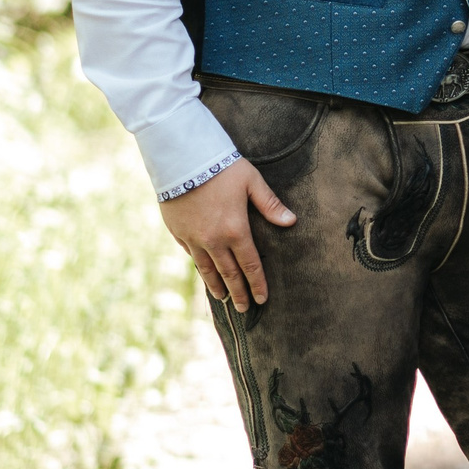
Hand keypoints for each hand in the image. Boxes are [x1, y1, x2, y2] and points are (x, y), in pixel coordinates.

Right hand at [160, 159, 295, 307]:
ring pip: (206, 269)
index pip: (250, 265)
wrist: (182, 159)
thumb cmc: (222, 168)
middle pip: (228, 273)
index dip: (257, 284)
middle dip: (238, 292)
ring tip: (222, 299)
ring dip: (216, 285)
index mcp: (236, 230)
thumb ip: (270, 204)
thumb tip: (291, 221)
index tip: (262, 299)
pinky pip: (190, 254)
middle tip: (243, 309)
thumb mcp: (252, 182)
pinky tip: (203, 272)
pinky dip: (199, 266)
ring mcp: (193, 238)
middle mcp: (213, 240)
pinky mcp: (177, 232)